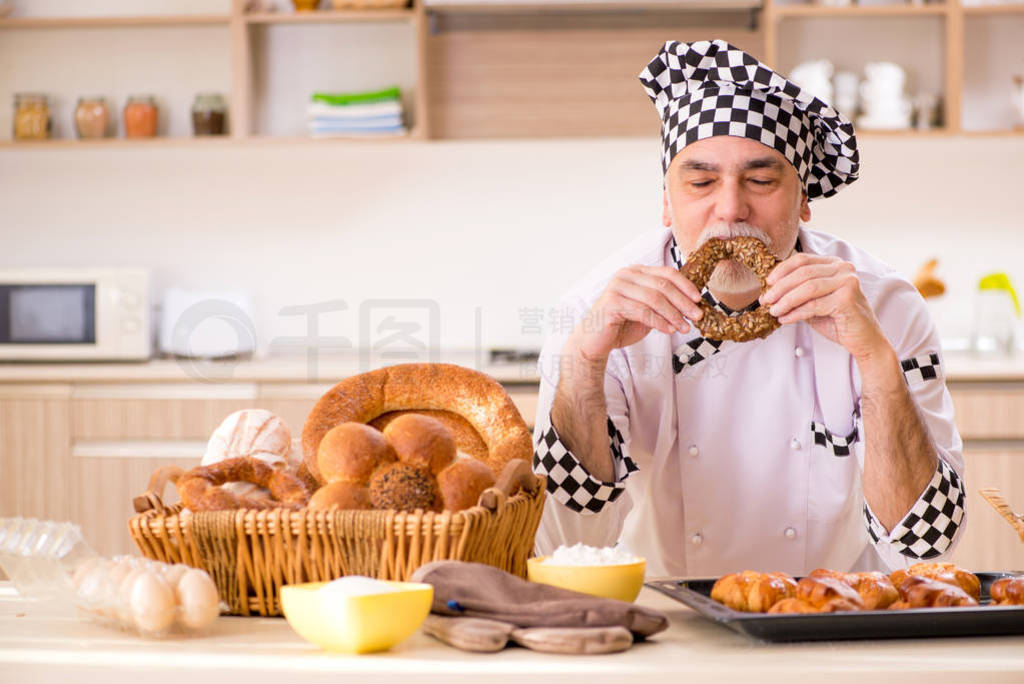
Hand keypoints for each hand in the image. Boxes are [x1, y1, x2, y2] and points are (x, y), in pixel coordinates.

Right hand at [572, 265, 703, 361]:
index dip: (685, 285)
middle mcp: (625, 275)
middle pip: (662, 285)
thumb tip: (692, 305)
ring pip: (654, 298)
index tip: (699, 299)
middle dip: (683, 302)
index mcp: (636, 272)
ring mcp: (617, 287)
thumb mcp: (647, 311)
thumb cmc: (621, 325)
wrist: (594, 341)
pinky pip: (642, 311)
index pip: (666, 273)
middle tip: (697, 316)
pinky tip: (669, 330)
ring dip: (673, 315)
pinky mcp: (611, 303)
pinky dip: (659, 322)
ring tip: (685, 327)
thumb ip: (664, 304)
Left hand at [760, 253, 889, 362]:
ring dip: (785, 301)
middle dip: (780, 288)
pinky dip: (795, 313)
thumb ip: (797, 293)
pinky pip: (813, 305)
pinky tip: (785, 319)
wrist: (863, 340)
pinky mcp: (847, 299)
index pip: (803, 260)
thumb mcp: (813, 302)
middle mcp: (843, 268)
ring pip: (807, 288)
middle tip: (766, 300)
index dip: (782, 270)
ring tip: (773, 311)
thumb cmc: (837, 320)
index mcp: (835, 264)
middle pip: (802, 273)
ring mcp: (847, 282)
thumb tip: (769, 292)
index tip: (768, 283)